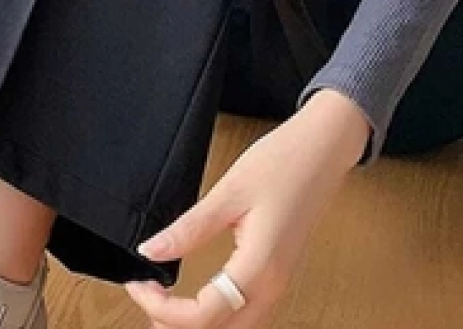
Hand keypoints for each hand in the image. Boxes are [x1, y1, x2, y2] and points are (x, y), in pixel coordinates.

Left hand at [124, 89, 368, 327]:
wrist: (324, 150)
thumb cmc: (284, 164)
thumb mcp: (227, 194)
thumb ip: (188, 229)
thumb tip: (150, 251)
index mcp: (260, 265)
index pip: (205, 315)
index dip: (162, 309)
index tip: (138, 284)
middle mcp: (274, 283)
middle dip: (177, 324)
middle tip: (145, 297)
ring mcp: (280, 281)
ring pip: (238, 326)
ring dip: (199, 323)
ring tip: (162, 305)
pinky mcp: (279, 274)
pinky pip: (248, 312)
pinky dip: (218, 316)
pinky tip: (197, 302)